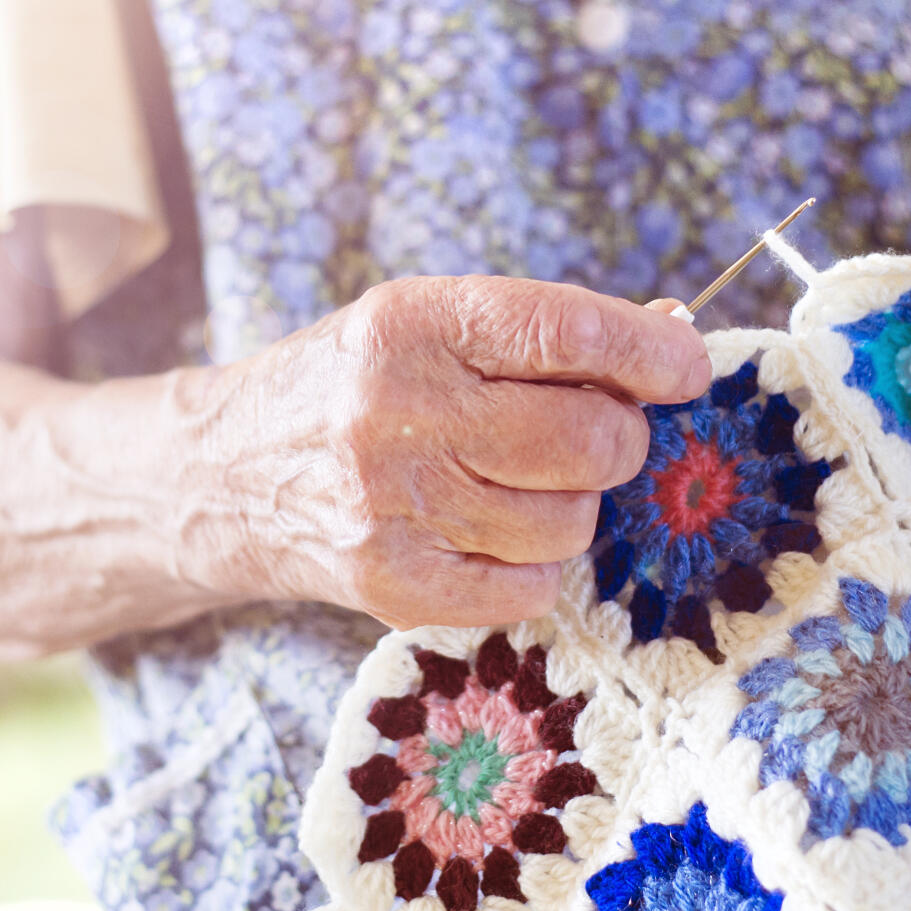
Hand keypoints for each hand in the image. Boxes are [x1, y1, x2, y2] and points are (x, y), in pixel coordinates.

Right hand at [198, 276, 711, 628]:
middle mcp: (395, 412)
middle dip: (618, 440)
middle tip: (595, 435)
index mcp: (410, 324)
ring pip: (570, 521)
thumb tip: (674, 339)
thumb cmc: (352, 388)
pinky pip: (532, 587)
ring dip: (572, 505)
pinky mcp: (393, 586)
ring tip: (518, 484)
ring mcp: (391, 507)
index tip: (688, 368)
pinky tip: (490, 534)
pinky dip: (534, 564)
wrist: (223, 476)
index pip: (565, 331)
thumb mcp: (427, 327)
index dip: (650, 353)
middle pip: (587, 440)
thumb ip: (543, 334)